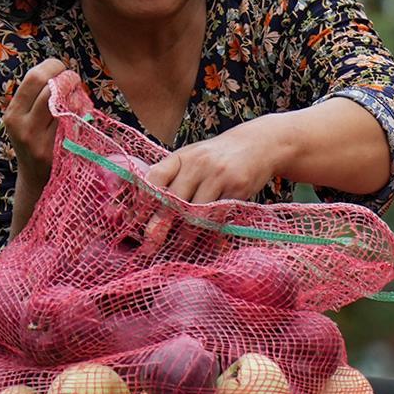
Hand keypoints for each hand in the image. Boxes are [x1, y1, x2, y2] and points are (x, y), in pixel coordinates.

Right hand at [1, 57, 70, 177]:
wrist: (36, 178)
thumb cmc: (34, 139)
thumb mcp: (24, 118)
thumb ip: (35, 95)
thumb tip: (59, 70)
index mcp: (13, 114)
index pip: (34, 78)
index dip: (51, 66)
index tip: (60, 68)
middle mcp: (24, 127)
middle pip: (49, 87)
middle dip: (66, 77)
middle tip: (72, 78)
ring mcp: (42, 141)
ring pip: (65, 104)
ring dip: (75, 92)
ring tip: (77, 92)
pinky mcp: (59, 151)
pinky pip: (75, 121)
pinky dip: (81, 109)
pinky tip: (81, 108)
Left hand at [134, 119, 285, 254]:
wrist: (259, 144)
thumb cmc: (217, 157)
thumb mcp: (192, 158)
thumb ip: (170, 176)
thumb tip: (141, 204)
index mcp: (181, 157)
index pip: (155, 178)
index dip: (143, 201)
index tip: (133, 221)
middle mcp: (198, 165)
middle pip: (174, 201)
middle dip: (160, 225)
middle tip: (149, 245)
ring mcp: (219, 176)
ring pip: (197, 213)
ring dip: (186, 235)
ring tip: (177, 248)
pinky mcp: (238, 190)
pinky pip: (220, 217)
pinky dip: (211, 233)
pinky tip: (204, 243)